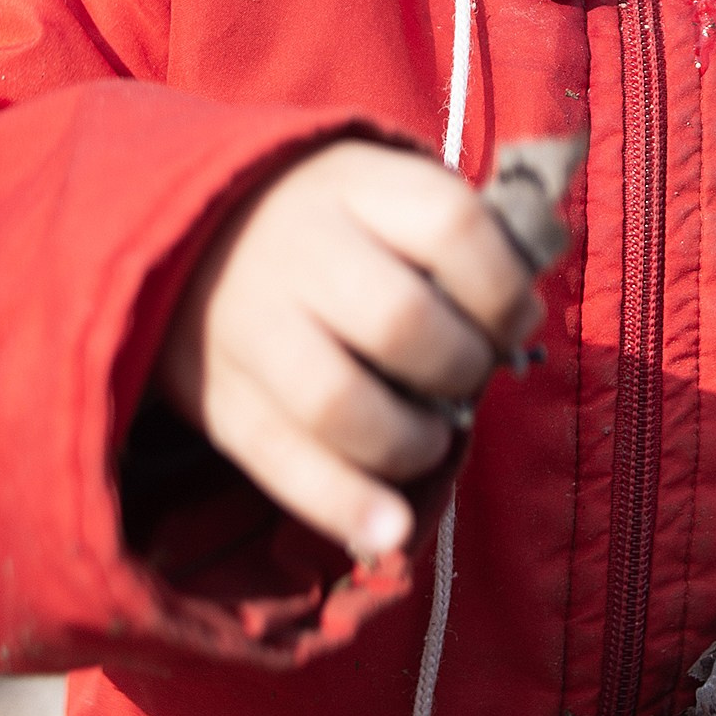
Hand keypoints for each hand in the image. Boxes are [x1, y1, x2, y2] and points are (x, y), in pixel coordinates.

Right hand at [157, 140, 541, 563]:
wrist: (181, 230)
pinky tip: (390, 530)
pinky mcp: (219, 399)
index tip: (516, 318)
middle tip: (468, 376)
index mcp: (352, 185)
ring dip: (410, 440)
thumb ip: (456, 235)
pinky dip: (344, 506)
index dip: (503, 285)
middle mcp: (297, 250)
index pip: (451, 225)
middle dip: (460, 367)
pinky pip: (282, 463)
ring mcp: (252, 326)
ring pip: (339, 403)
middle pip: (401, 320)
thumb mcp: (381, 189)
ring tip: (431, 438)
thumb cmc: (321, 218)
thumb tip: (533, 295)